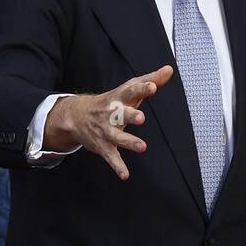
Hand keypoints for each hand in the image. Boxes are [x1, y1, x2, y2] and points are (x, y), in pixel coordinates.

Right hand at [43, 66, 172, 178]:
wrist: (76, 116)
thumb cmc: (111, 102)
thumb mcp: (128, 90)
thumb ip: (149, 80)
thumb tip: (169, 70)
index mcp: (119, 98)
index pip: (131, 91)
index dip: (142, 88)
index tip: (153, 86)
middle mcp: (112, 114)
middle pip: (121, 114)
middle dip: (130, 115)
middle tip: (141, 118)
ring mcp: (106, 131)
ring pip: (117, 137)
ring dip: (129, 142)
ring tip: (142, 147)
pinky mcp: (103, 146)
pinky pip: (111, 157)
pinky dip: (117, 166)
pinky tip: (125, 175)